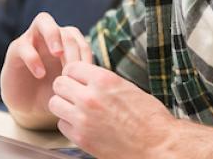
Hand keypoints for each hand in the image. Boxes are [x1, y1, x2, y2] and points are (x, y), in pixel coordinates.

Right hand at [0, 12, 91, 128]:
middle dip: (72, 47)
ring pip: (43, 20)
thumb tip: (105, 79)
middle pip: (65, 28)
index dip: (85, 54)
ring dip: (53, 34)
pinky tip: (40, 73)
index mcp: (66, 44)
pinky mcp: (15, 49)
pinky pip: (24, 45)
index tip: (87, 75)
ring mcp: (32, 39)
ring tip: (58, 53)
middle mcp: (50, 37)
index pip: (80, 40)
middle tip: (74, 67)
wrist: (29, 107)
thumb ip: (83, 79)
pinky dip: (33, 58)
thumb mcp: (70, 87)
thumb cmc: (53, 93)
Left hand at [49, 62, 174, 157]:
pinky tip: (82, 124)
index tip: (78, 79)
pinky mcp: (81, 138)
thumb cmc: (148, 117)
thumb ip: (102, 81)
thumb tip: (86, 77)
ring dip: (63, 105)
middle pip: (59, 84)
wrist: (157, 145)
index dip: (74, 73)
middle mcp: (90, 97)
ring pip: (55, 103)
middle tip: (75, 94)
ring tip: (76, 109)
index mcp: (104, 80)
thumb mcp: (126, 87)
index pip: (71, 67)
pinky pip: (62, 125)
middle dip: (66, 88)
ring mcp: (83, 118)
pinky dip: (69, 124)